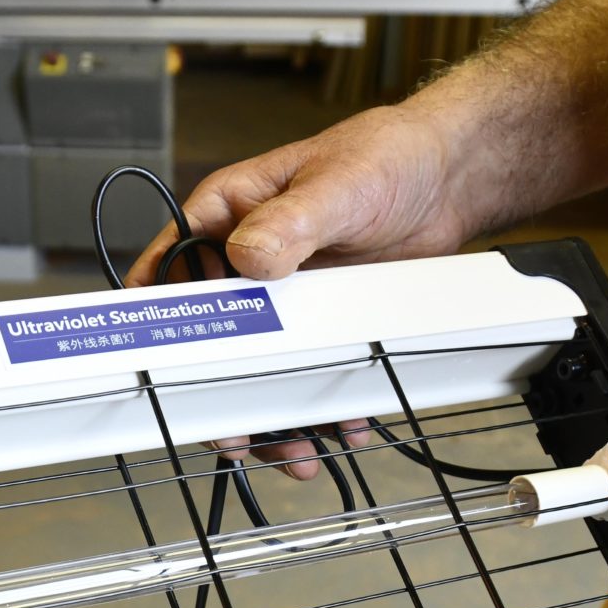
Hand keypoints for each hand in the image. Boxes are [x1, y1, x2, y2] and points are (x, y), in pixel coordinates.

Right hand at [124, 105, 476, 479]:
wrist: (448, 182)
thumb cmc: (386, 157)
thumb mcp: (336, 186)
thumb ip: (289, 222)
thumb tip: (248, 256)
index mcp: (227, 214)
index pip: (170, 269)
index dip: (159, 320)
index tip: (165, 366)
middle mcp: (245, 261)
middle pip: (212, 338)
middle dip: (221, 392)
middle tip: (234, 433)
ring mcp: (285, 298)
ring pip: (258, 368)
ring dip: (273, 416)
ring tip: (296, 450)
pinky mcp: (321, 323)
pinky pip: (308, 374)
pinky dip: (323, 409)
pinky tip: (343, 426)